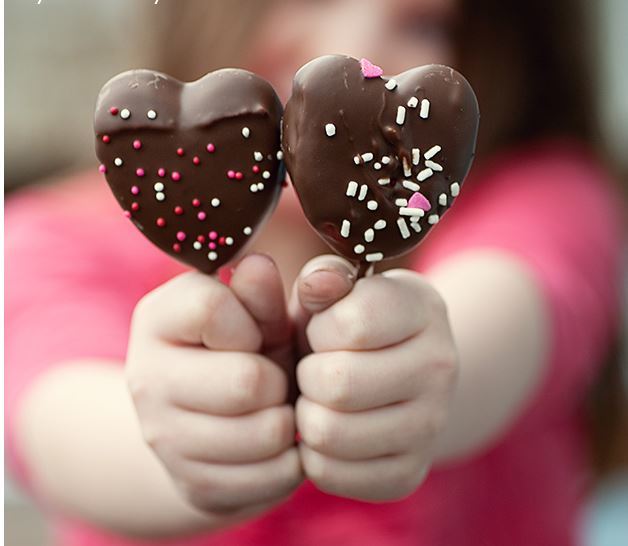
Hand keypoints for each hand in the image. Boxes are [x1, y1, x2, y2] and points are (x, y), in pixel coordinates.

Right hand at [126, 254, 301, 518]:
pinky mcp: (193, 486)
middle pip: (247, 380)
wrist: (211, 424)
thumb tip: (258, 264)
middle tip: (273, 379)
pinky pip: (273, 476)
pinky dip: (290, 459)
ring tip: (276, 408)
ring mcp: (163, 439)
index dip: (251, 320)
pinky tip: (275, 444)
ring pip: (266, 432)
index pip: (212, 307)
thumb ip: (259, 291)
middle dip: (277, 378)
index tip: (252, 332)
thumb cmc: (245, 352)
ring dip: (287, 419)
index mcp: (157, 319)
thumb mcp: (256, 314)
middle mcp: (146, 379)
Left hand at [291, 256, 457, 500]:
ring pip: (328, 433)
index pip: (352, 324)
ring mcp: (431, 426)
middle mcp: (441, 367)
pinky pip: (329, 473)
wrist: (393, 378)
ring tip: (322, 400)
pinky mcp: (408, 474)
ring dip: (307, 415)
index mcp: (424, 309)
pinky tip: (331, 431)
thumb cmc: (348, 329)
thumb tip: (317, 285)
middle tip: (317, 370)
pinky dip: (314, 454)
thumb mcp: (336, 294)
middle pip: (337, 383)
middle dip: (308, 375)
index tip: (327, 331)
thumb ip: (323, 278)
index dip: (320, 328)